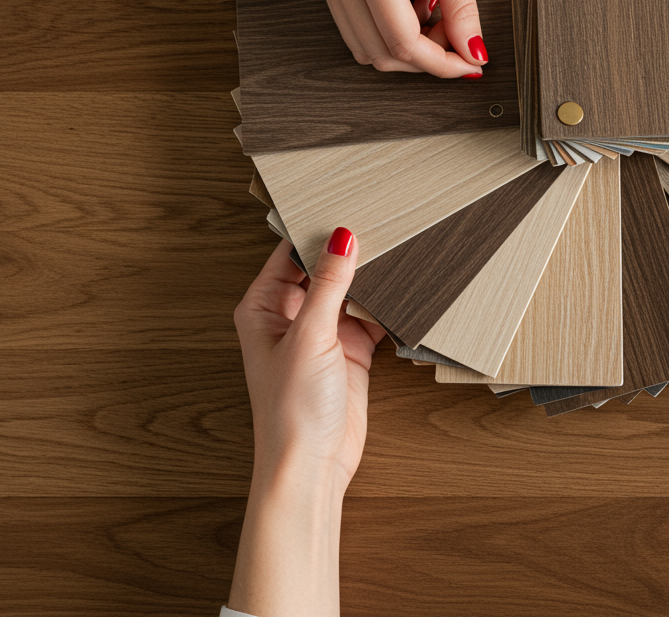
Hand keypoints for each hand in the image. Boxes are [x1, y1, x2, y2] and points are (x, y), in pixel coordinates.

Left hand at [233, 230, 384, 491]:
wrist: (313, 463)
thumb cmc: (291, 408)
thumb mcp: (310, 335)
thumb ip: (328, 284)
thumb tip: (341, 239)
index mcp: (263, 308)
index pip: (287, 255)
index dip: (313, 232)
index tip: (343, 206)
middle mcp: (290, 317)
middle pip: (321, 271)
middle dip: (348, 253)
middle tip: (379, 223)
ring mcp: (322, 335)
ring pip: (349, 292)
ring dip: (370, 280)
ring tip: (397, 252)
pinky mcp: (350, 352)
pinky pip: (371, 318)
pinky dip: (387, 307)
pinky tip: (405, 292)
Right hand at [317, 0, 486, 77]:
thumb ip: (462, 7)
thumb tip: (472, 52)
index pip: (404, 44)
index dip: (442, 64)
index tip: (470, 65)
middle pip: (382, 54)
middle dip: (426, 58)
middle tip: (458, 37)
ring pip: (366, 49)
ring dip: (406, 48)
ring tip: (435, 14)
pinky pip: (357, 28)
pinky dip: (388, 32)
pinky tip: (414, 7)